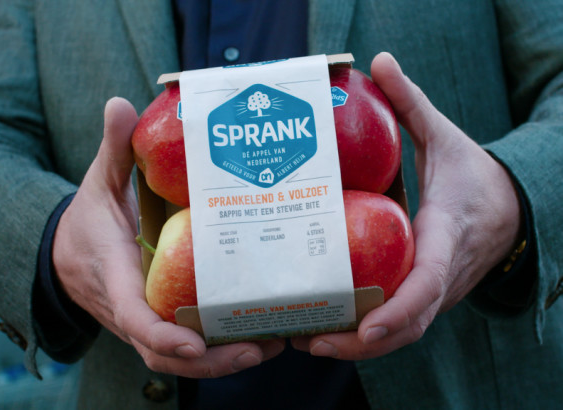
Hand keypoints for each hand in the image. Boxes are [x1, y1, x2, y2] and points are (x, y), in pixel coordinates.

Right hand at [53, 97, 283, 376]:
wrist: (66, 254)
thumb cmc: (89, 220)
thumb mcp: (98, 182)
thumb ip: (112, 149)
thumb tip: (120, 104)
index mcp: (113, 276)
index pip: (134, 316)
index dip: (162, 336)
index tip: (195, 343)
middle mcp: (128, 310)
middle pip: (165, 354)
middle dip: (210, 361)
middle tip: (258, 348)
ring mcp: (143, 322)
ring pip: (177, 359)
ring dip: (220, 362)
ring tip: (269, 347)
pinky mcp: (156, 323)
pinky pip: (183, 349)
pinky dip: (215, 352)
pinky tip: (254, 340)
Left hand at [292, 52, 522, 359]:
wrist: (508, 211)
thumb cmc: (472, 177)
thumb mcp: (444, 137)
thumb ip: (412, 104)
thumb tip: (380, 62)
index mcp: (446, 236)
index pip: (427, 282)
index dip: (399, 309)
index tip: (365, 327)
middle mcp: (441, 276)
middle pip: (407, 326)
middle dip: (361, 343)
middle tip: (311, 341)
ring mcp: (434, 293)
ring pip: (401, 334)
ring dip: (357, 346)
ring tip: (307, 342)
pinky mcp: (425, 298)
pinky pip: (398, 325)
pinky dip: (366, 336)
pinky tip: (327, 330)